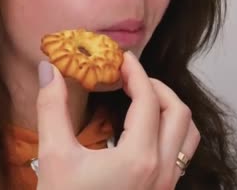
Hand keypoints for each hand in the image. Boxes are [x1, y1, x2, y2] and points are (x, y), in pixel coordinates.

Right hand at [36, 51, 200, 189]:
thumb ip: (52, 107)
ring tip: (143, 99)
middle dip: (156, 87)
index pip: (149, 99)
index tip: (121, 58)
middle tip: (130, 77)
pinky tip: (142, 132)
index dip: (135, 72)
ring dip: (170, 109)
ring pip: (187, 134)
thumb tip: (48, 69)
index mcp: (139, 158)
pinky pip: (181, 154)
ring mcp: (166, 185)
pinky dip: (169, 132)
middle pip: (178, 112)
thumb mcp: (53, 157)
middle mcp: (161, 170)